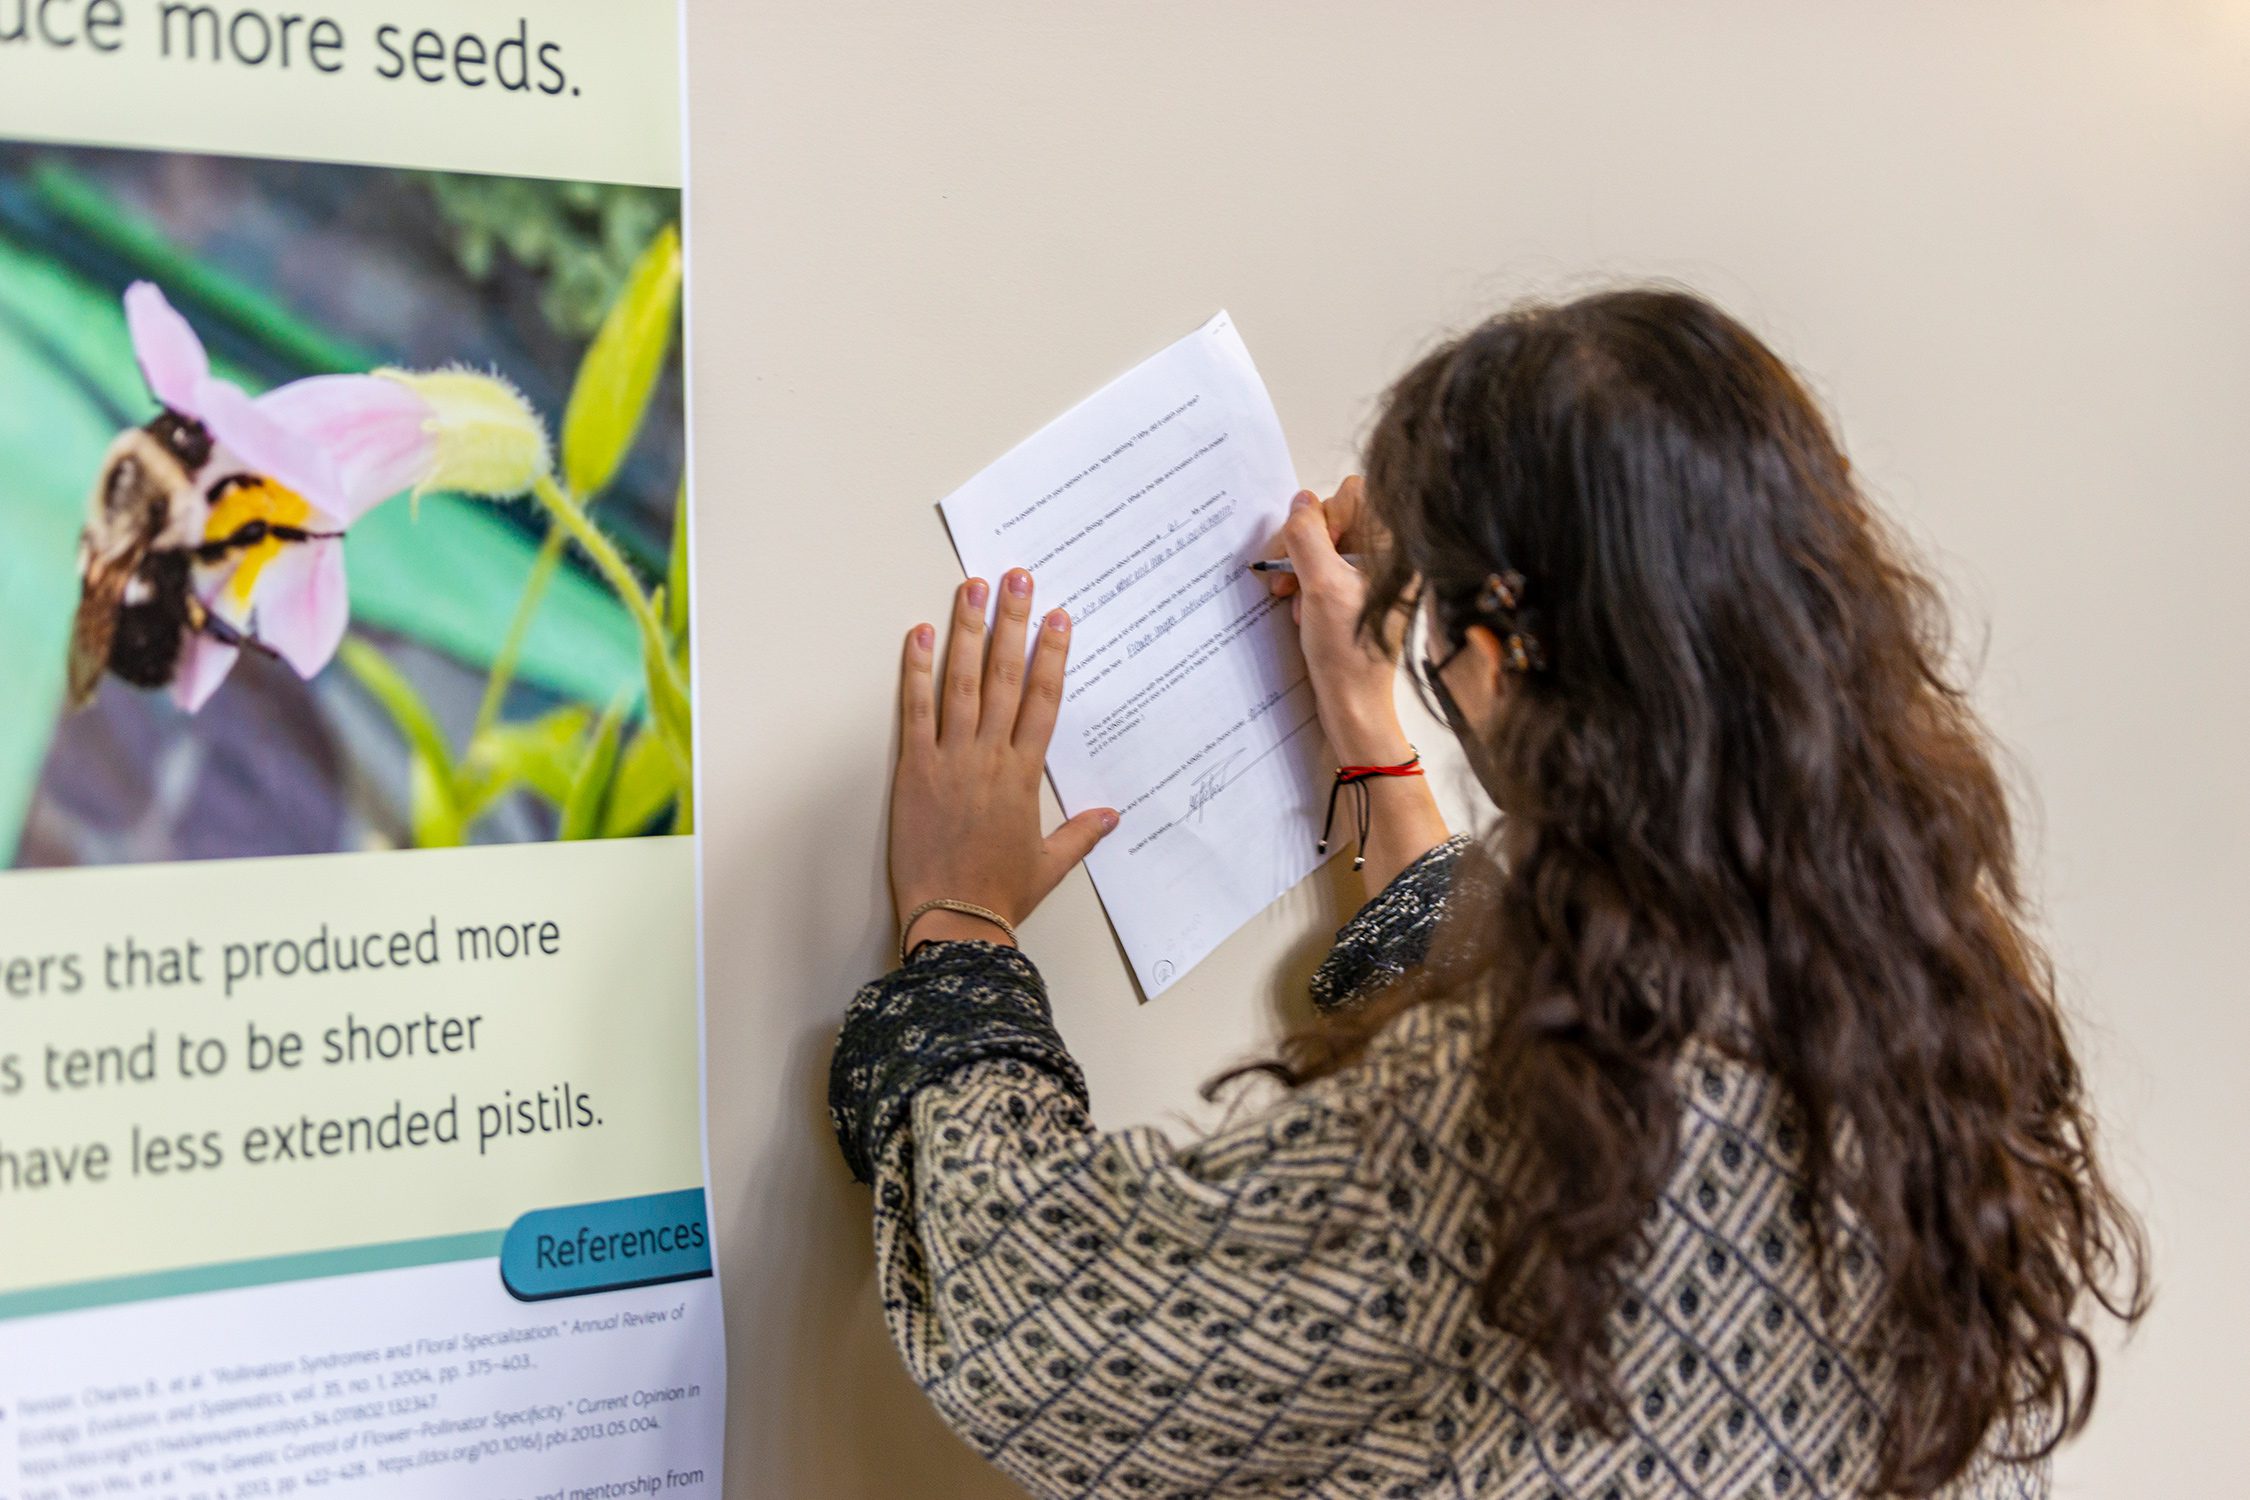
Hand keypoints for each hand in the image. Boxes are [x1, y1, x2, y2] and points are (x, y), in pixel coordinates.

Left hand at [890, 570, 1118, 955]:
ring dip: (967, 630)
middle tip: (1016, 577)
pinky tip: (920, 634)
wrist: (954, 921)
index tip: (1057, 617)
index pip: (1043, 699)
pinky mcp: (914, 770)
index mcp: (1025, 774)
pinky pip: (915, 710)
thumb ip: (1080, 833)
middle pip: (1004, 675)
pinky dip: (917, 671)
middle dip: (1012, 622)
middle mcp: (991, 756)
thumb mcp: (1049, 864)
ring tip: (972, 587)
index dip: (1052, 655)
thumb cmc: (1000, 894)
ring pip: (961, 681)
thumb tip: (1112, 815)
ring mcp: (951, 759)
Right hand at [1261, 478, 1411, 764]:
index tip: (1310, 549)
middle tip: (1286, 579)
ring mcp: (1373, 575)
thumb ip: (1308, 536)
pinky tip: (1302, 610)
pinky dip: (1308, 585)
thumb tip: (1301, 501)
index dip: (1325, 515)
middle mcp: (1388, 557)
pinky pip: (1326, 569)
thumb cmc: (1346, 652)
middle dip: (1304, 546)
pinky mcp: (1359, 593)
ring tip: (1293, 600)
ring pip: (1325, 544)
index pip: (1355, 494)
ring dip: (1301, 568)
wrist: (1353, 703)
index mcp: (1393, 548)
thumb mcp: (1319, 586)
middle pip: (1336, 517)